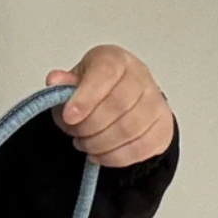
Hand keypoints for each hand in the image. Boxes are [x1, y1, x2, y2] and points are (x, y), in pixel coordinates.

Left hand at [45, 45, 174, 166]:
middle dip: (90, 126)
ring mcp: (156, 101)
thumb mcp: (72, 83)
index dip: (86, 97)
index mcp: (115, 60)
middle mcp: (140, 76)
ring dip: (101, 143)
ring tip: (85, 144)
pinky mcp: (162, 127)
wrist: (121, 101)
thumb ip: (63, 84)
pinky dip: (115, 157)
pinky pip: (141, 147)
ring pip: (131, 128)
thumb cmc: (94, 90)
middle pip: (119, 104)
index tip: (69, 116)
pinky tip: (99, 155)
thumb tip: (54, 80)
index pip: (106, 73)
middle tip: (76, 133)